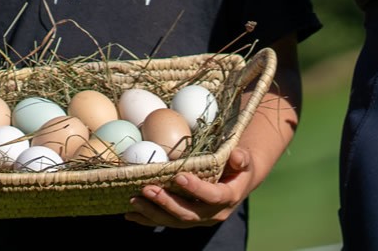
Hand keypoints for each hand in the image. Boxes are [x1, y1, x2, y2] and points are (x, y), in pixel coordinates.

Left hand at [124, 147, 254, 228]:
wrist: (238, 181)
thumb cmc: (239, 165)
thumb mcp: (245, 159)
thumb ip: (242, 157)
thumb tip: (237, 156)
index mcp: (228, 198)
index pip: (212, 196)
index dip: (196, 189)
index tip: (179, 176)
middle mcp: (212, 214)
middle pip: (187, 213)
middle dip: (166, 203)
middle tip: (148, 189)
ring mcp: (197, 219)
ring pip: (173, 221)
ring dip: (153, 213)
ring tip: (134, 201)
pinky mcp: (186, 219)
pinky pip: (166, 221)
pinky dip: (148, 219)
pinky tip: (131, 214)